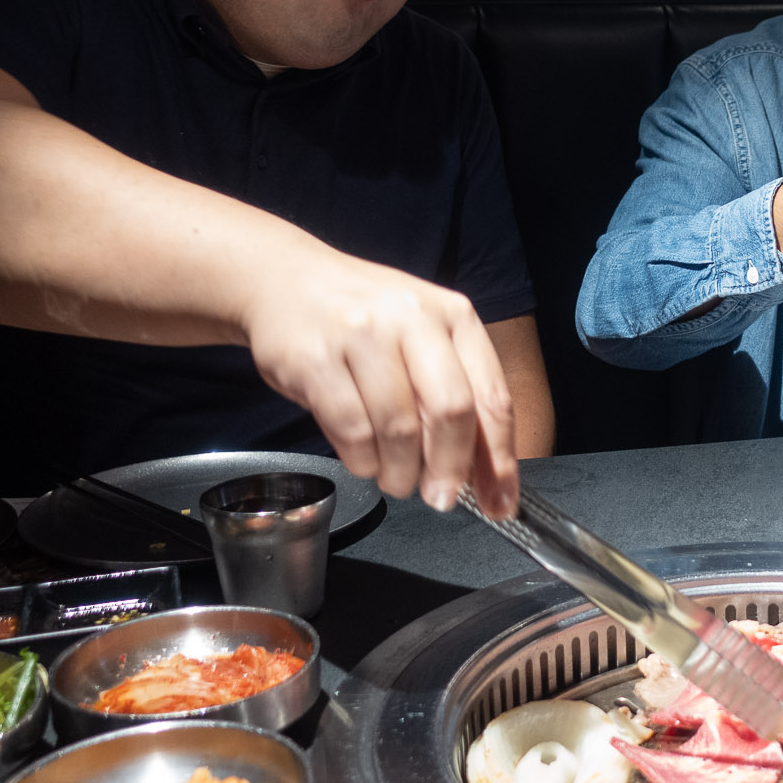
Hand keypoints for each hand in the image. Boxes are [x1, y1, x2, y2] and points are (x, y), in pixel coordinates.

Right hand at [240, 246, 517, 516]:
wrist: (282, 279)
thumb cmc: (363, 318)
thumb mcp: (421, 337)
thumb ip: (455, 393)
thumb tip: (485, 474)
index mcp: (453, 315)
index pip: (492, 397)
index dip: (500, 460)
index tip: (500, 503)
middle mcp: (411, 318)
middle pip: (451, 412)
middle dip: (449, 469)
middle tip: (440, 497)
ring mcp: (361, 335)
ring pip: (399, 429)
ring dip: (400, 472)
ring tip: (395, 478)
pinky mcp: (315, 359)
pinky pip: (352, 431)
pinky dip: (362, 461)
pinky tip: (363, 460)